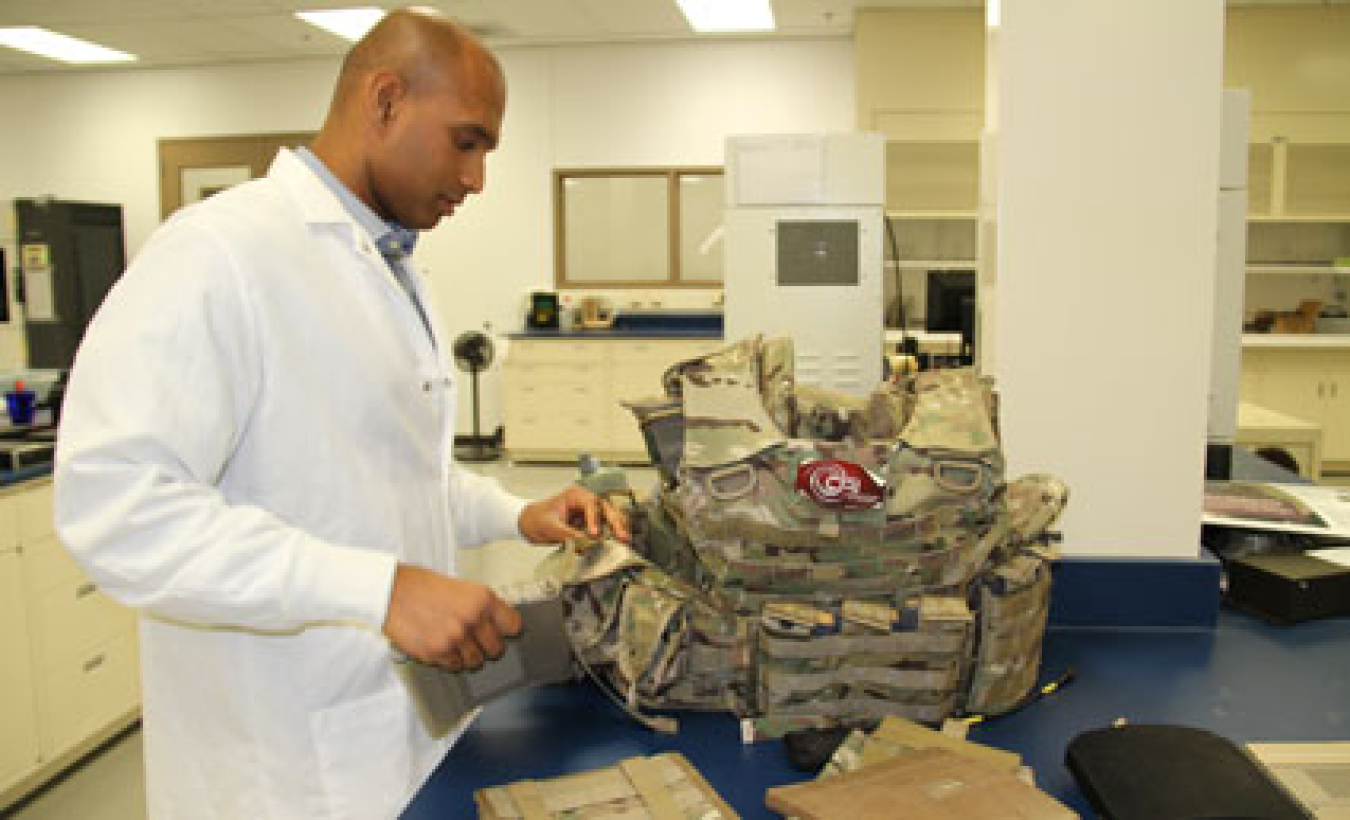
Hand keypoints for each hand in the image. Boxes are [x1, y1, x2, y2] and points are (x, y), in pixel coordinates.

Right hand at [382, 564, 520, 670]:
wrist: (392, 591)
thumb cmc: (423, 586)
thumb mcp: (461, 588)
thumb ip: (480, 606)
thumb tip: (496, 625)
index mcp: (482, 599)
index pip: (513, 626)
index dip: (506, 630)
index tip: (501, 632)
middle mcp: (472, 619)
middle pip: (496, 649)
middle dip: (487, 646)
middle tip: (475, 640)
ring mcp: (456, 638)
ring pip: (475, 661)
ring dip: (468, 655)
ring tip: (455, 642)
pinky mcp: (438, 652)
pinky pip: (454, 666)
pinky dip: (450, 660)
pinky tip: (441, 645)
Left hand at [517, 483, 630, 544]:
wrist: (528, 524)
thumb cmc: (536, 519)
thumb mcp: (549, 527)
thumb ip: (567, 535)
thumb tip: (584, 544)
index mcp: (575, 495)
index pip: (591, 504)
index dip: (594, 519)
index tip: (595, 534)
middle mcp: (585, 501)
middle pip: (605, 508)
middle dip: (615, 521)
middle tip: (622, 536)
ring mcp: (588, 511)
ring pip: (608, 516)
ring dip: (617, 527)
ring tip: (624, 539)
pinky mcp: (589, 523)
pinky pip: (603, 526)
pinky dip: (611, 532)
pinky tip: (617, 541)